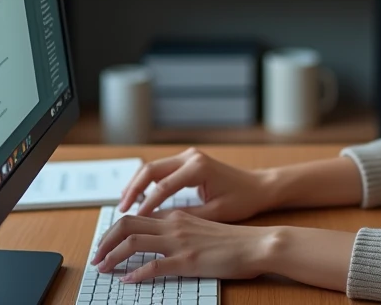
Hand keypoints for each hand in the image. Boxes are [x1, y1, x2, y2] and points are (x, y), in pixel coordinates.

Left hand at [90, 210, 273, 282]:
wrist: (258, 244)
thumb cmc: (234, 241)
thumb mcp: (202, 229)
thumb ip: (180, 231)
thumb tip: (158, 241)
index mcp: (177, 217)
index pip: (136, 217)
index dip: (114, 231)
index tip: (104, 245)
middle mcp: (174, 225)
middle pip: (127, 224)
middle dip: (104, 240)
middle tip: (95, 256)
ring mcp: (180, 242)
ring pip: (134, 242)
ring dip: (112, 255)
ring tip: (103, 268)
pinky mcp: (188, 260)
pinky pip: (154, 267)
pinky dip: (136, 275)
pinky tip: (128, 281)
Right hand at [118, 147, 274, 220]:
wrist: (259, 186)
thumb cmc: (242, 200)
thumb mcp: (214, 213)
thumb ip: (185, 217)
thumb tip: (157, 225)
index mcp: (198, 168)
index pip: (163, 187)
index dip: (146, 205)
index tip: (133, 221)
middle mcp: (191, 157)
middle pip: (151, 170)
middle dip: (133, 190)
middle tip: (120, 211)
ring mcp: (189, 156)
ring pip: (153, 167)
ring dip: (137, 185)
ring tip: (123, 205)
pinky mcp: (188, 160)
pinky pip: (161, 169)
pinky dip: (147, 182)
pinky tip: (137, 197)